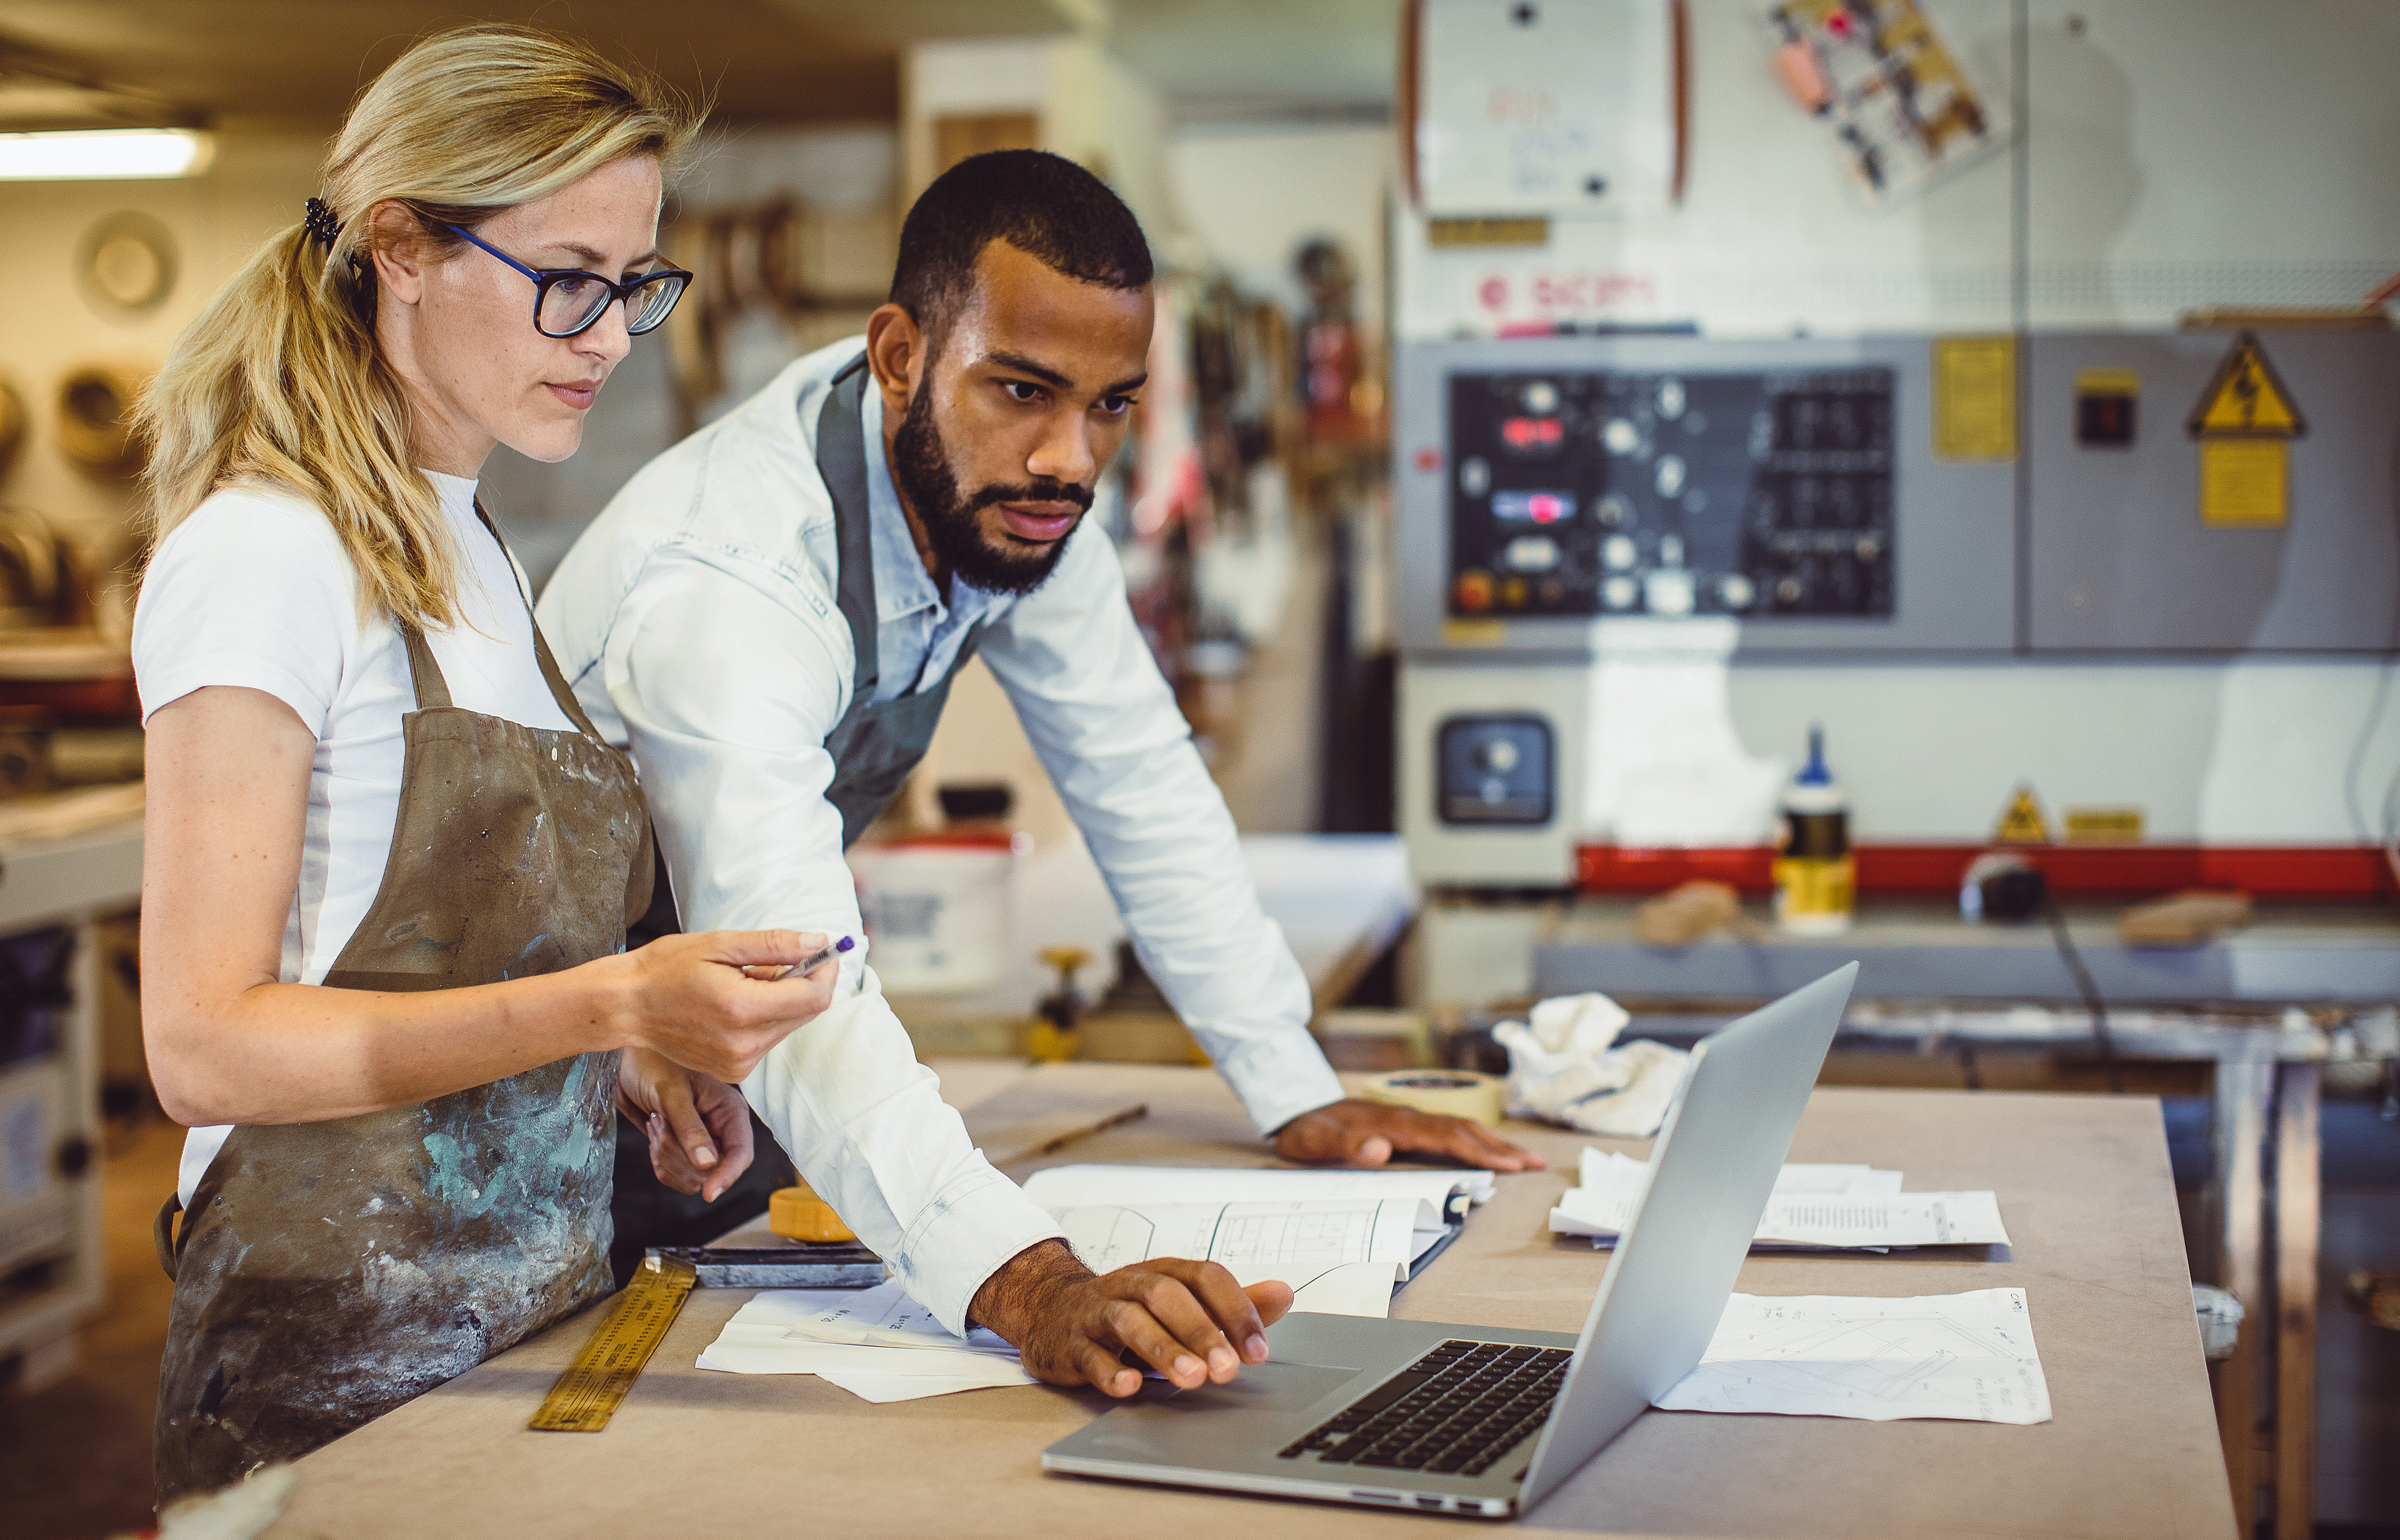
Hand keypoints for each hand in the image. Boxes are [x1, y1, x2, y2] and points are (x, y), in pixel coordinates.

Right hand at [613, 929, 840, 1081]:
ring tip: (744, 980)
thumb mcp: (721, 944)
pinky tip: (735, 1002)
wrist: (625, 1006)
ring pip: (789, 1026)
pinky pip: (769, 1039)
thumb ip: (776, 945)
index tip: (821, 949)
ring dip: (782, 999)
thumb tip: (820, 941)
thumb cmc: (666, 968)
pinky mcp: (734, 1071)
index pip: (814, 997)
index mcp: (742, 1010)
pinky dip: (765, 1017)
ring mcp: (739, 1064)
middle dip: (803, 981)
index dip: (825, 970)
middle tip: (772, 959)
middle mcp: (745, 1045)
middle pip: (807, 1012)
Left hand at [617, 1049, 755, 1201]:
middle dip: (680, 1156)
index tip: (709, 1193)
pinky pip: (675, 1176)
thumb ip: (690, 1129)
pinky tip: (654, 1133)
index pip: (740, 1153)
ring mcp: (702, 1143)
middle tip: (660, 1123)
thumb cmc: (655, 1064)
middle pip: (712, 1172)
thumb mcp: (671, 1094)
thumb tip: (708, 1165)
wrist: (628, 1062)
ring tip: (656, 1123)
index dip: (728, 1175)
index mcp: (730, 1111)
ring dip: (667, 1157)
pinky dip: (659, 1162)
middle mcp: (721, 1130)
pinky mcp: (682, 1151)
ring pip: (691, 1178)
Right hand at [969, 1240, 1294, 1397]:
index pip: (1206, 1277)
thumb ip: (1230, 1303)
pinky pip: (1089, 1354)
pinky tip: (1129, 1386)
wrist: (1050, 1310)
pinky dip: (1109, 1370)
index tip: (1258, 1352)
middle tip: (1228, 1370)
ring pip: (1129, 1322)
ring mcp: (1097, 1312)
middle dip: (1202, 1332)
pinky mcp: (1070, 1343)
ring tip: (1192, 1379)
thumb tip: (1285, 1293)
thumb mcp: (1180, 1302)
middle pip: (1168, 1296)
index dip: (1235, 1310)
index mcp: (1165, 1272)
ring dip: (1164, 1350)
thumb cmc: (1129, 1309)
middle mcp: (1131, 1284)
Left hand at [1273, 1098, 1544, 1171]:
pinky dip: (1473, 1139)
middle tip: (1534, 1164)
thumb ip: (1346, 1147)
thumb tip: (1380, 1151)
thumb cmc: (1308, 1130)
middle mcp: (1406, 1118)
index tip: (1508, 1165)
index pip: (1444, 1138)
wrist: (1295, 1107)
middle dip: (1499, 1148)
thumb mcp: (1316, 1143)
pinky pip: (1448, 1129)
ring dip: (1492, 1142)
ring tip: (1524, 1158)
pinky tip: (1487, 1148)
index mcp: (1392, 1125)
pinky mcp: (1406, 1123)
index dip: (1477, 1152)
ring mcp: (1408, 1118)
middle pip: (1461, 1130)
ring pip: (1459, 1126)